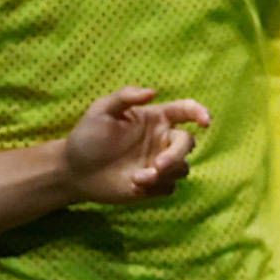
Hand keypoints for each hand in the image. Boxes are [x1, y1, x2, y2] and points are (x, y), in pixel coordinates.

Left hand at [59, 86, 209, 203]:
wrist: (74, 170)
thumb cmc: (87, 137)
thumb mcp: (101, 110)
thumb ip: (125, 96)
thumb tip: (152, 92)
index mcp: (155, 119)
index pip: (185, 111)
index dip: (199, 112)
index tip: (205, 121)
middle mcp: (161, 140)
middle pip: (188, 144)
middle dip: (177, 155)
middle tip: (158, 165)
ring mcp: (158, 164)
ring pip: (182, 169)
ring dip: (164, 174)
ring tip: (138, 178)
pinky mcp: (154, 186)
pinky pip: (169, 187)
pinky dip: (156, 188)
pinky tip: (133, 186)